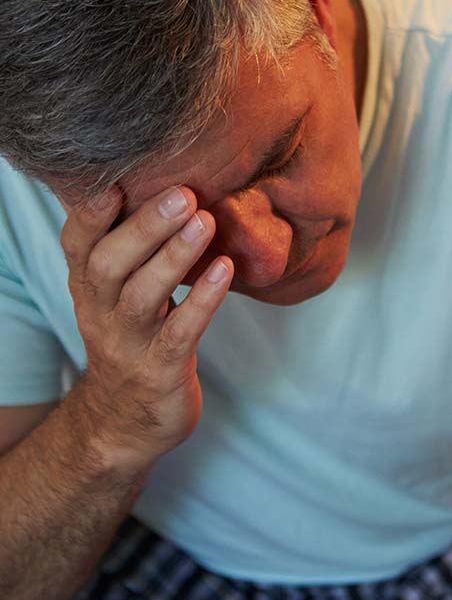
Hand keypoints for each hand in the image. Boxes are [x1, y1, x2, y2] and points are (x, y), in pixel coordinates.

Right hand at [60, 185, 232, 472]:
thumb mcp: (116, 296)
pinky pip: (180, 333)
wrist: (125, 422)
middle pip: (110, 263)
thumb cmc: (131, 339)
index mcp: (89, 287)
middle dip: (145, 226)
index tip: (117, 178)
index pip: (78, 244)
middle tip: (183, 193)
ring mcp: (129, 344)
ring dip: (174, 257)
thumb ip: (131, 250)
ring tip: (205, 222)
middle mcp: (100, 312)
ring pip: (143, 296)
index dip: (92, 212)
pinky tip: (225, 269)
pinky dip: (203, 300)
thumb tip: (164, 188)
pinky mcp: (161, 370)